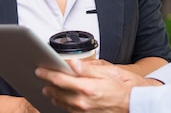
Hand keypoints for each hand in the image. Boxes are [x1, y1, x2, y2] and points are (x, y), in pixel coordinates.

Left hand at [36, 59, 156, 111]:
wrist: (131, 105)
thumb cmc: (120, 88)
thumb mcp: (107, 73)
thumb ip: (88, 68)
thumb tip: (72, 63)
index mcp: (87, 87)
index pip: (60, 79)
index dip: (48, 73)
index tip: (40, 69)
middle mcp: (82, 101)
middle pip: (57, 93)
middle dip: (48, 85)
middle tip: (42, 77)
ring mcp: (83, 111)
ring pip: (61, 103)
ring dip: (53, 95)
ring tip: (49, 89)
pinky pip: (68, 111)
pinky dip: (63, 104)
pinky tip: (61, 99)